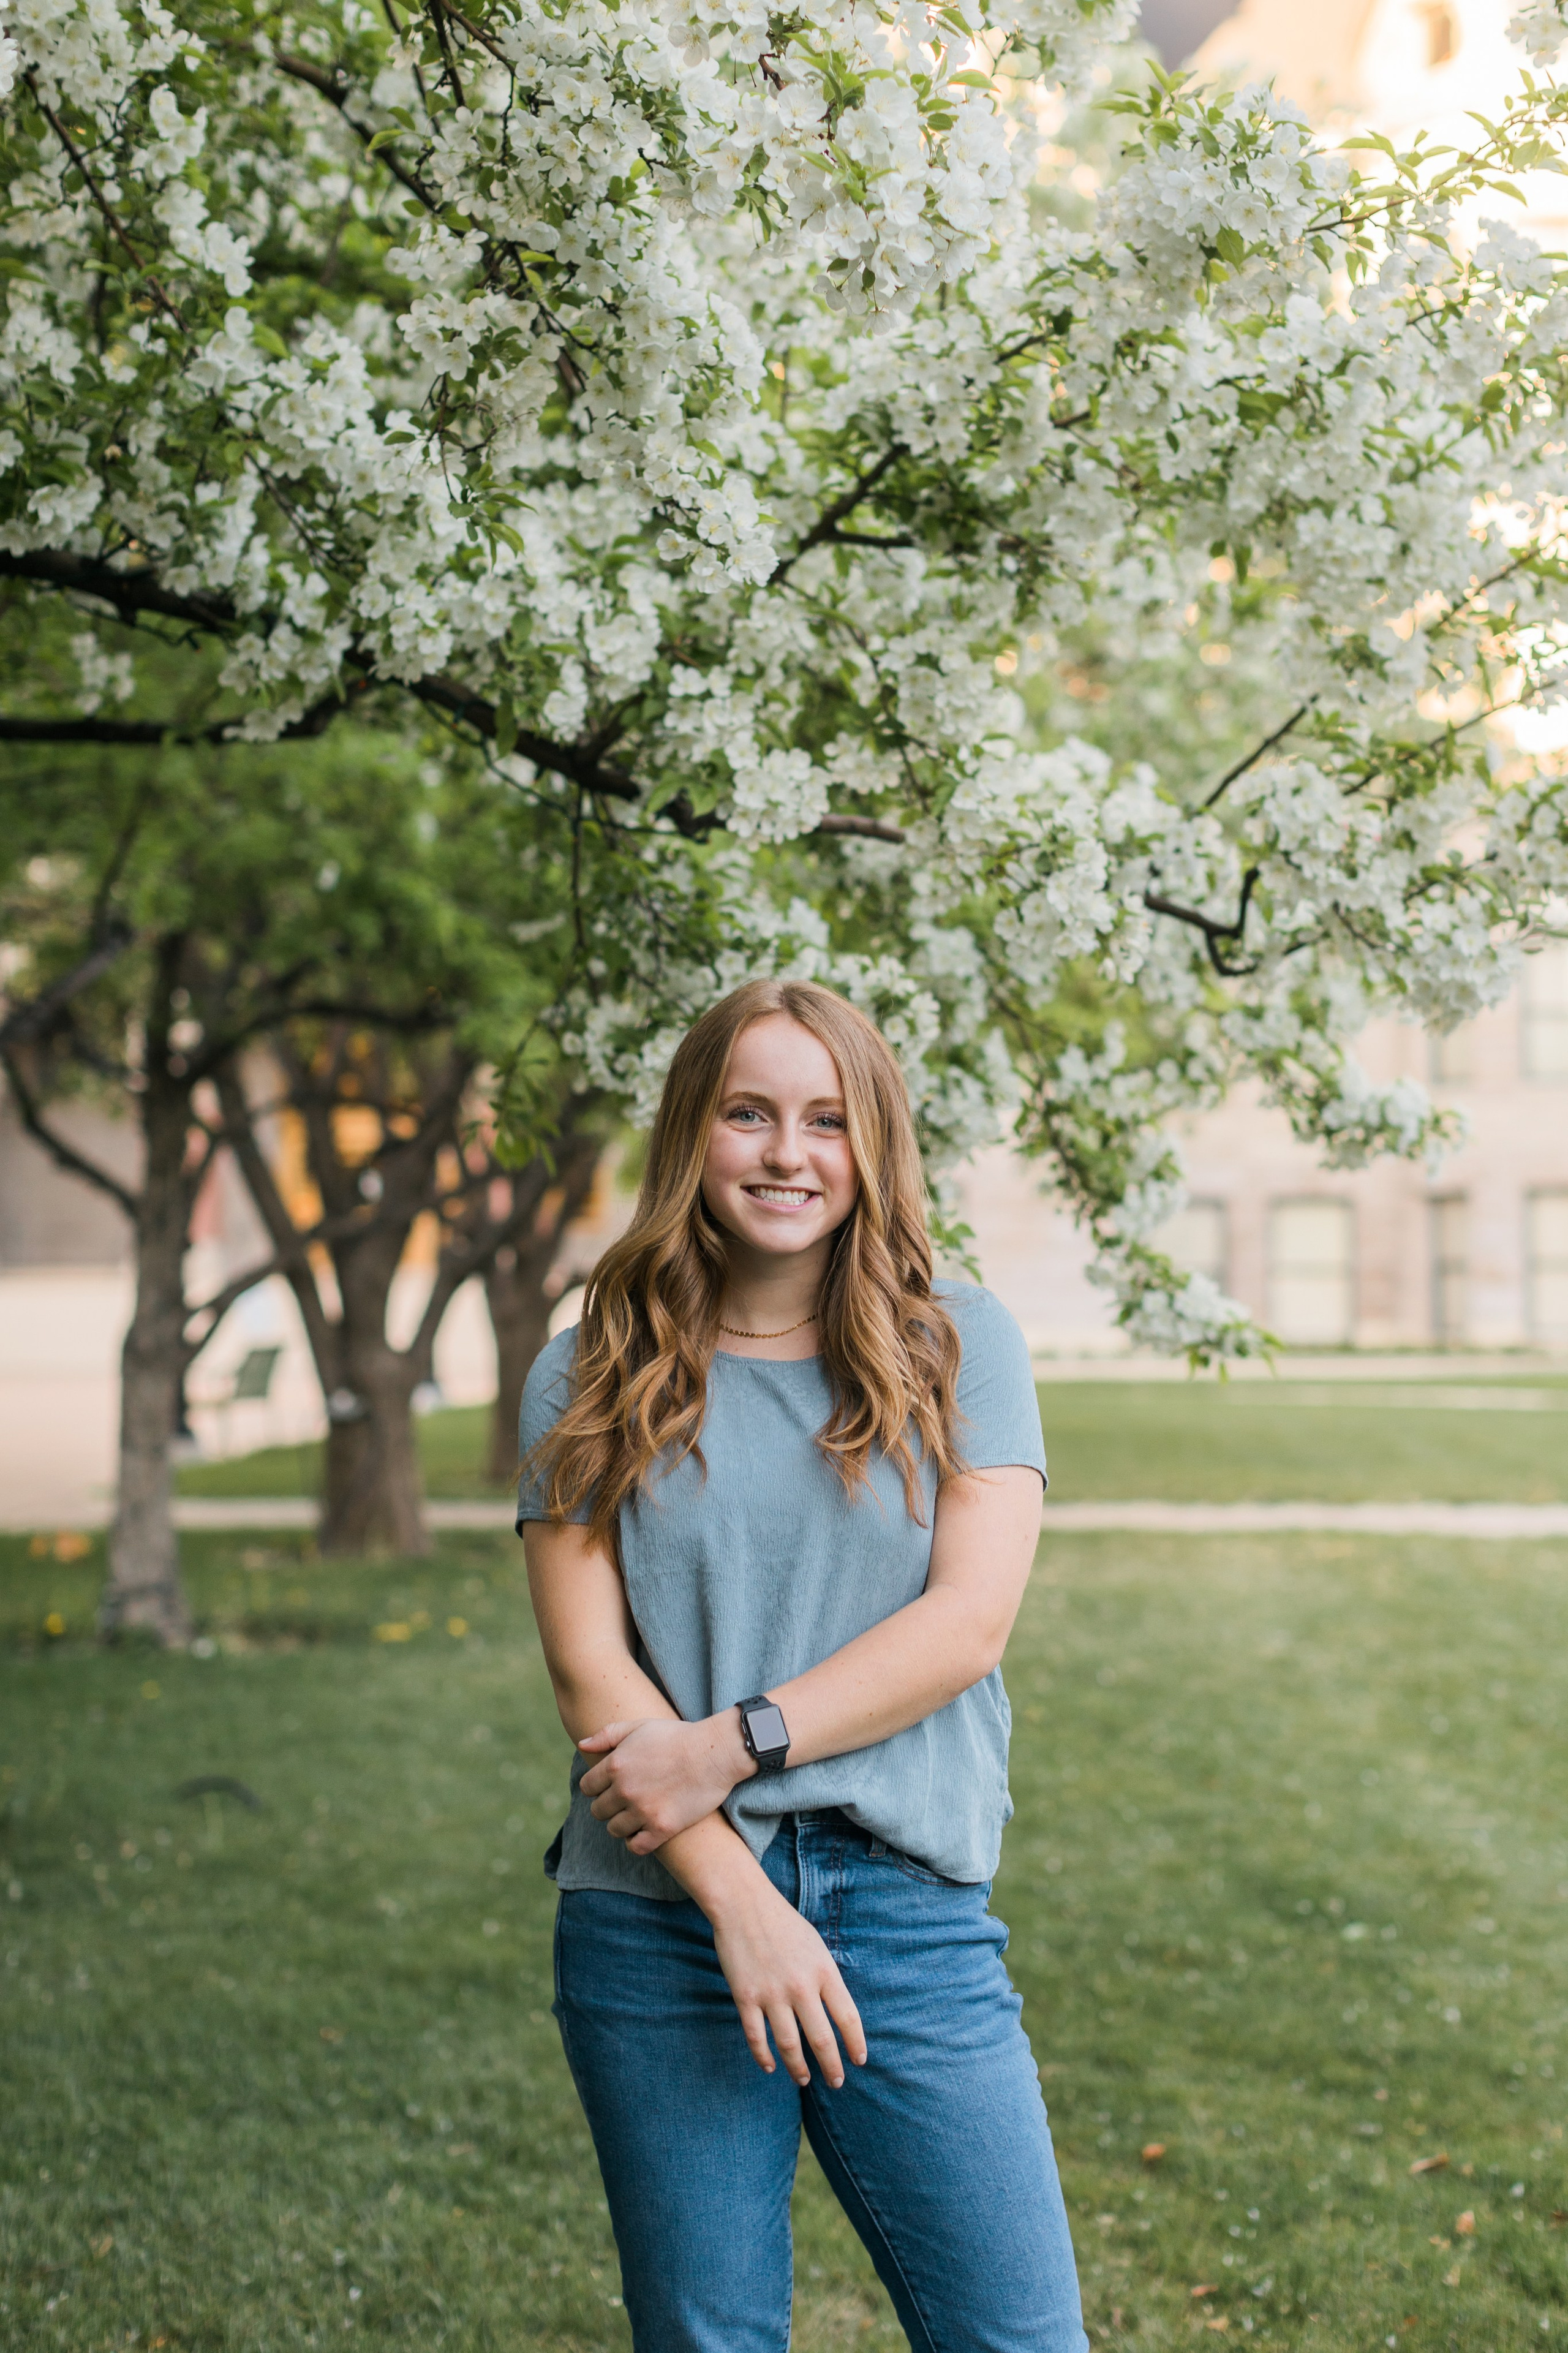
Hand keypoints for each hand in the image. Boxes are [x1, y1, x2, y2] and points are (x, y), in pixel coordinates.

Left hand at [578, 1711, 753, 1852]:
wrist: (715, 1753)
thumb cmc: (678, 1736)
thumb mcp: (640, 1726)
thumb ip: (607, 1735)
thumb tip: (581, 1745)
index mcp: (615, 1764)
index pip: (587, 1787)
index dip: (597, 1787)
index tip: (609, 1786)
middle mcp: (624, 1790)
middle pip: (598, 1811)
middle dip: (608, 1806)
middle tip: (625, 1801)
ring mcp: (643, 1811)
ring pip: (614, 1830)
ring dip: (622, 1824)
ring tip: (636, 1815)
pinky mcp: (662, 1828)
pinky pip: (635, 1846)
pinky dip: (636, 1841)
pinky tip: (644, 1831)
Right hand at [706, 1867, 866, 2087]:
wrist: (743, 1905)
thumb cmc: (784, 1924)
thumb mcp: (817, 1946)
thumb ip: (827, 1979)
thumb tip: (837, 2012)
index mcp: (824, 1971)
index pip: (848, 2018)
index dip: (856, 2044)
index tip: (859, 2061)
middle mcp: (801, 1986)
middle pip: (822, 2040)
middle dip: (832, 2067)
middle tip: (837, 2082)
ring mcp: (772, 1994)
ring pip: (790, 2046)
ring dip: (799, 2069)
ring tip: (804, 2080)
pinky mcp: (745, 1997)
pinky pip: (756, 2037)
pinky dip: (764, 2057)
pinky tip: (770, 2067)